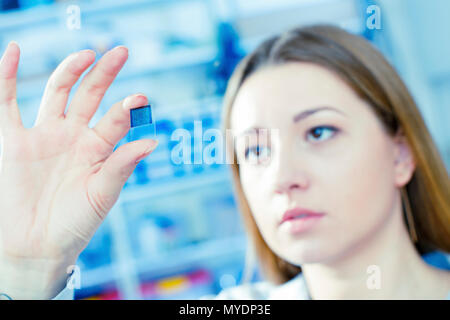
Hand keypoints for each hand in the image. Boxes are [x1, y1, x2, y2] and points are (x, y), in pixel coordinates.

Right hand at [0, 42, 157, 297]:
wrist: (35, 246)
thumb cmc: (74, 224)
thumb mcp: (103, 194)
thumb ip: (122, 165)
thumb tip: (152, 141)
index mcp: (98, 149)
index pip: (116, 120)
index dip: (128, 108)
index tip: (141, 98)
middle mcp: (74, 136)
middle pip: (90, 96)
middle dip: (104, 74)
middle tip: (121, 52)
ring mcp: (44, 135)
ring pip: (58, 92)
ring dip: (71, 70)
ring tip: (89, 53)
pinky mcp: (13, 140)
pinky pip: (7, 102)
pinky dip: (6, 76)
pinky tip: (12, 50)